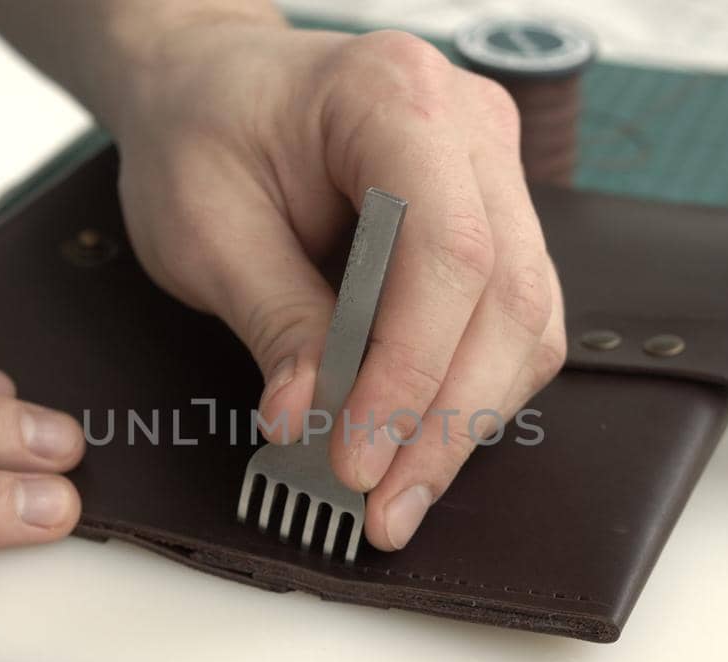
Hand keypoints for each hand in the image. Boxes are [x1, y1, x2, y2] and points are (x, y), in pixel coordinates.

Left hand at [111, 24, 566, 550]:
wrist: (211, 85)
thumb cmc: (200, 132)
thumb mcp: (204, 228)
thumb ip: (271, 321)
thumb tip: (308, 421)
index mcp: (393, 95)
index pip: (447, 248)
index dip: (412, 368)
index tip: (360, 458)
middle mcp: (468, 125)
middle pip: (507, 293)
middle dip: (448, 419)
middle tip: (385, 508)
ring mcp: (493, 170)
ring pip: (526, 317)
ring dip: (466, 419)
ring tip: (396, 496)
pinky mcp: (492, 217)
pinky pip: (509, 318)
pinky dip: (468, 391)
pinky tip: (415, 443)